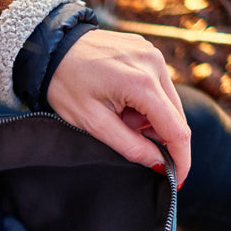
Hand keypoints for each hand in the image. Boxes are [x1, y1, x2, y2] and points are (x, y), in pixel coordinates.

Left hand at [46, 29, 190, 187]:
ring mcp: (153, 53)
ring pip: (167, 101)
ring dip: (150, 117)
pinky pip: (158, 84)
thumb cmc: (65, 86)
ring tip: (118, 114)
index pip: (177, 131)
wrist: (51, 49)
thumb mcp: (93, 124)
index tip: (177, 180)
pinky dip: (146, 100)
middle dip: (157, 136)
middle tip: (127, 135)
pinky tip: (120, 99)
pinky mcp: (147, 49)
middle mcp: (154, 64)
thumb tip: (159, 164)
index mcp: (142, 84)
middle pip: (175, 116)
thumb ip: (130, 146)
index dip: (180, 160)